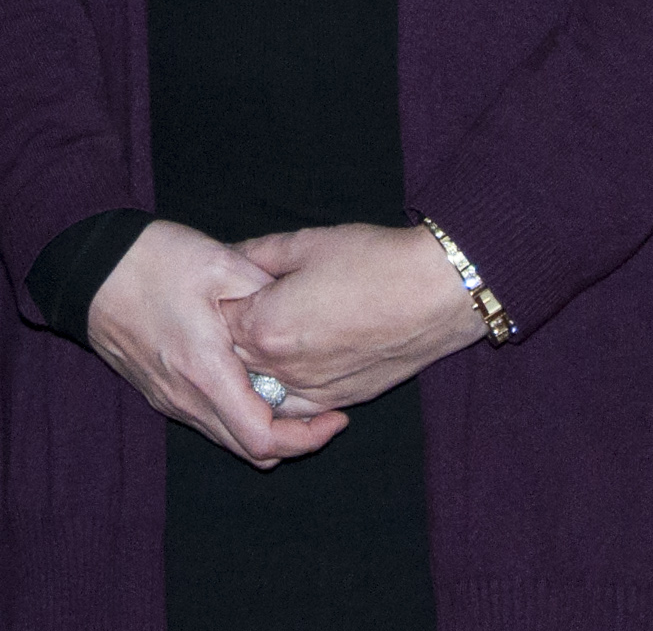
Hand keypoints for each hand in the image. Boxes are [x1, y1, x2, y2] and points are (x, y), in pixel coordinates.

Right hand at [84, 219, 349, 467]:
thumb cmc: (150, 260)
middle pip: (249, 450)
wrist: (86, 267)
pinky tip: (256, 379)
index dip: (307, 440)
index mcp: (205, 371)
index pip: (262, 438)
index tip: (336, 418)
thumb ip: (265, 290)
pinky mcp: (160, 391)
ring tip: (296, 392)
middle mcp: (185, 398)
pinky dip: (240, 413)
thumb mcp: (219, 262)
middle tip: (327, 411)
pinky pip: (208, 420)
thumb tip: (300, 308)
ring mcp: (169, 399)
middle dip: (295, 440)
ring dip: (266, 426)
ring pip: (228, 437)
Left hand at [222, 223, 489, 414]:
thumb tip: (230, 257)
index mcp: (264, 327)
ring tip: (266, 338)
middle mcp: (282, 368)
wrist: (435, 293)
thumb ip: (259, 254)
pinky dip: (286, 391)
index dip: (218, 298)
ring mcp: (312, 390)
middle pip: (234, 360)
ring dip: (256, 369)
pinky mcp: (342, 400)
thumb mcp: (306, 245)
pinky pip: (297, 408)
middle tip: (241, 309)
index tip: (220, 284)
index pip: (217, 320)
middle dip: (230, 336)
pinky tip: (291, 368)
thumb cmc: (373, 262)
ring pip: (262, 390)